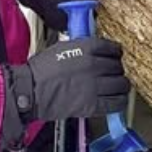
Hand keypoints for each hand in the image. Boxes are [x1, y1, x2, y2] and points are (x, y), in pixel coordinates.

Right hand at [1, 38, 129, 141]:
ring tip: (116, 87)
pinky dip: (119, 102)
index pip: (113, 48)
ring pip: (121, 84)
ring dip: (120, 86)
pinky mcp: (92, 104)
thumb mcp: (64, 47)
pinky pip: (116, 103)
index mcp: (87, 48)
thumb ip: (84, 47)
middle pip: (118, 66)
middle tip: (112, 73)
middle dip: (116, 70)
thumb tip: (97, 50)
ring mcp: (94, 85)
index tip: (115, 56)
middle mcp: (94, 65)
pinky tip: (116, 100)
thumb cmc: (42, 70)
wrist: (29, 90)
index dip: (116, 53)